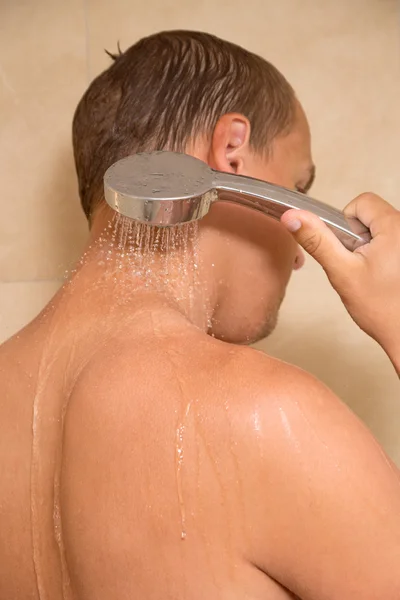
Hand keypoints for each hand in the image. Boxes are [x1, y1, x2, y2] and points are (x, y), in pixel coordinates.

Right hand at [281, 193, 399, 370]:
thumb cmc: (381, 308)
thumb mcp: (341, 271)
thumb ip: (316, 240)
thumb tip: (292, 217)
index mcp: (395, 226)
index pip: (362, 202)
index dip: (348, 224)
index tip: (350, 250)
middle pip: (373, 215)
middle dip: (360, 238)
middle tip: (362, 266)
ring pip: (382, 229)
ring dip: (372, 247)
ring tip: (375, 275)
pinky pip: (393, 241)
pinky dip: (385, 255)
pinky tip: (386, 278)